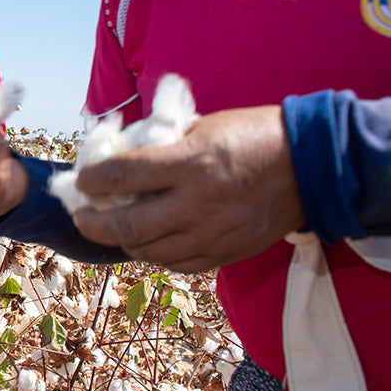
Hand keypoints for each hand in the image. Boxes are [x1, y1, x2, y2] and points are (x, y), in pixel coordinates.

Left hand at [71, 105, 306, 272]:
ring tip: (112, 228)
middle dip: (92, 224)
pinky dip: (155, 254)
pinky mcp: (225, 254)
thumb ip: (162, 146)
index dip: (91, 180)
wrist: (310, 168)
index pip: (122, 176)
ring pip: (148, 251)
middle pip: (126, 227)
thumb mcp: (201, 127)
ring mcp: (211, 235)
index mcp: (189, 164)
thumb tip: (121, 157)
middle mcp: (196, 205)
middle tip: (81, 217)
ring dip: (121, 241)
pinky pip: (176, 264)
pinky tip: (148, 241)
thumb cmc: (252, 136)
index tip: (80, 181)